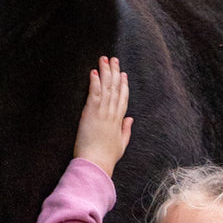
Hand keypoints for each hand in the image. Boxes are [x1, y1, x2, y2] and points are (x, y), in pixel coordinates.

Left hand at [74, 56, 132, 177]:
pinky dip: (94, 82)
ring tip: (103, 59)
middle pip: (115, 89)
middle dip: (114, 72)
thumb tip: (130, 119)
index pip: (123, 98)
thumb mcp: (121, 144)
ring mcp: (102, 112)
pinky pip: (94, 94)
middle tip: (113, 59)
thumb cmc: (107, 157)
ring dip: (105, 72)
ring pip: (106, 88)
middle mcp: (112, 114)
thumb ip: (126, 130)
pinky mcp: (91, 113)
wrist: (96, 163)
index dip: (123, 85)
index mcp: (119, 121)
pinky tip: (94, 72)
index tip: (123, 74)